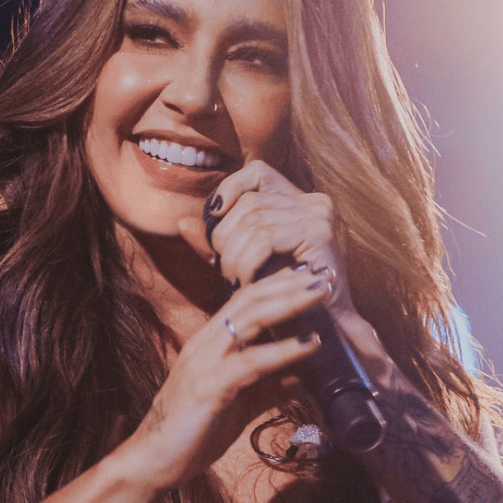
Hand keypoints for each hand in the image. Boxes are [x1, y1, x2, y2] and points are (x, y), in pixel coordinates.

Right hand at [122, 264, 326, 490]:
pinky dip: (283, 350)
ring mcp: (205, 362)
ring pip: (249, 319)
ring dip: (289, 304)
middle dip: (287, 285)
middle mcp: (205, 344)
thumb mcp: (237, 403)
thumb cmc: (192, 431)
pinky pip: (251, 362)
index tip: (308, 275)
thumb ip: (266, 387)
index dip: (276, 285)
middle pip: (249, 300)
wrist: (153, 461)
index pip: (244, 300)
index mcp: (209, 343)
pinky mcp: (209, 387)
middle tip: (322, 276)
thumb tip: (300, 379)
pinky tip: (309, 345)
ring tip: (320, 295)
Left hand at [178, 160, 354, 317]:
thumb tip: (182, 222)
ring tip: (235, 280)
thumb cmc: (281, 297)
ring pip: (254, 222)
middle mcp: (312, 201)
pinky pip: (265, 239)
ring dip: (234, 255)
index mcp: (296, 200)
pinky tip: (247, 282)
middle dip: (226, 235)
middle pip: (250, 202)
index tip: (213, 216)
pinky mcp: (319, 234)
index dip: (230, 188)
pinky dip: (248, 262)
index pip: (256, 172)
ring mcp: (318, 216)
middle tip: (225, 268)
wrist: (319, 331)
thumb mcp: (242, 263)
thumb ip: (216, 243)